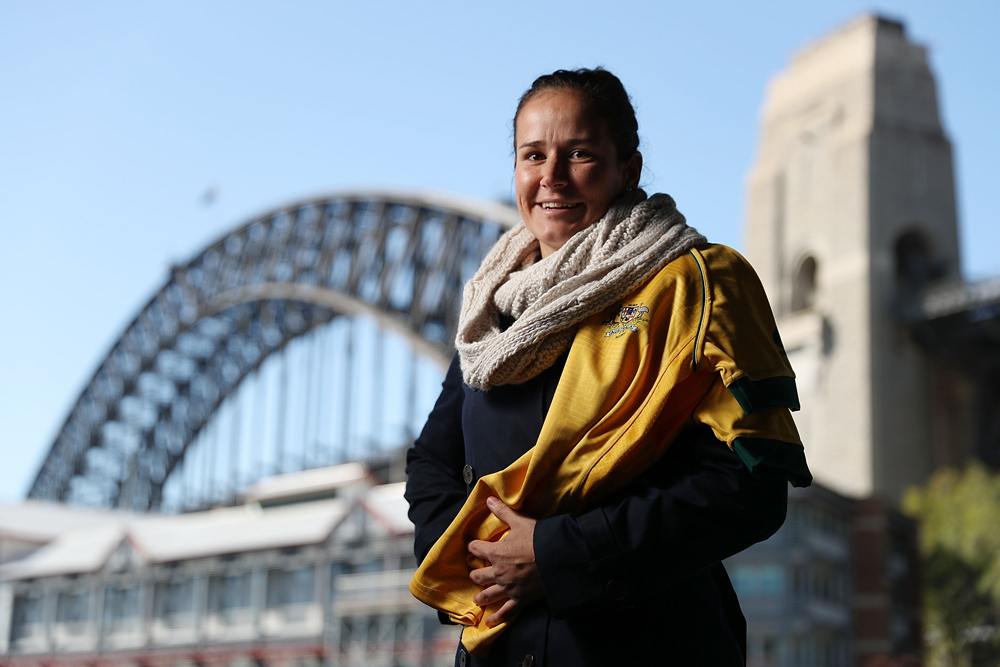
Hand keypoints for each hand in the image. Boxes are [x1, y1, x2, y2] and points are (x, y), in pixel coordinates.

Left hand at [467, 496, 543, 626]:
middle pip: (478, 575)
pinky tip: (488, 624)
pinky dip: (496, 619)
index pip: (475, 549)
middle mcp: (498, 572)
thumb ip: (503, 511)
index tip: (473, 546)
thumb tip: (489, 499)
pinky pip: (505, 612)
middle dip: (475, 573)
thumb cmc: (539, 538)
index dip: (473, 546)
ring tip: (477, 597)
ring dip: (480, 596)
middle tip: (474, 573)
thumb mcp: (520, 521)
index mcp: (496, 552)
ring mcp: (508, 588)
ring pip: (487, 595)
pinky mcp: (519, 599)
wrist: (558, 558)